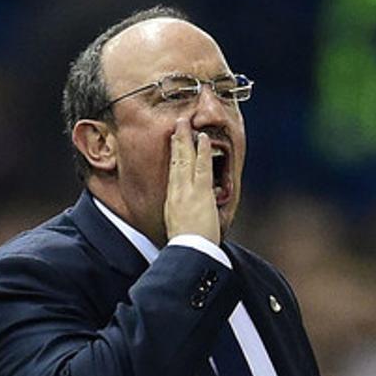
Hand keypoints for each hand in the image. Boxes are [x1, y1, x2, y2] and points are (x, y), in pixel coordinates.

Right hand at [164, 119, 219, 243]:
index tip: (175, 140)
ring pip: (186, 160)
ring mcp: (189, 190)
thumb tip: (186, 209)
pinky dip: (201, 152)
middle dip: (177, 141)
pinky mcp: (200, 193)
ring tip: (189, 126)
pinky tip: (202, 140)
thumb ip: (182, 212)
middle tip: (179, 124)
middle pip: (176, 161)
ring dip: (187, 140)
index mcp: (173, 200)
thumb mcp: (178, 224)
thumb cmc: (186, 243)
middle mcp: (177, 192)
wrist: (189, 251)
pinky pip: (201, 167)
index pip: (173, 171)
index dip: (174, 154)